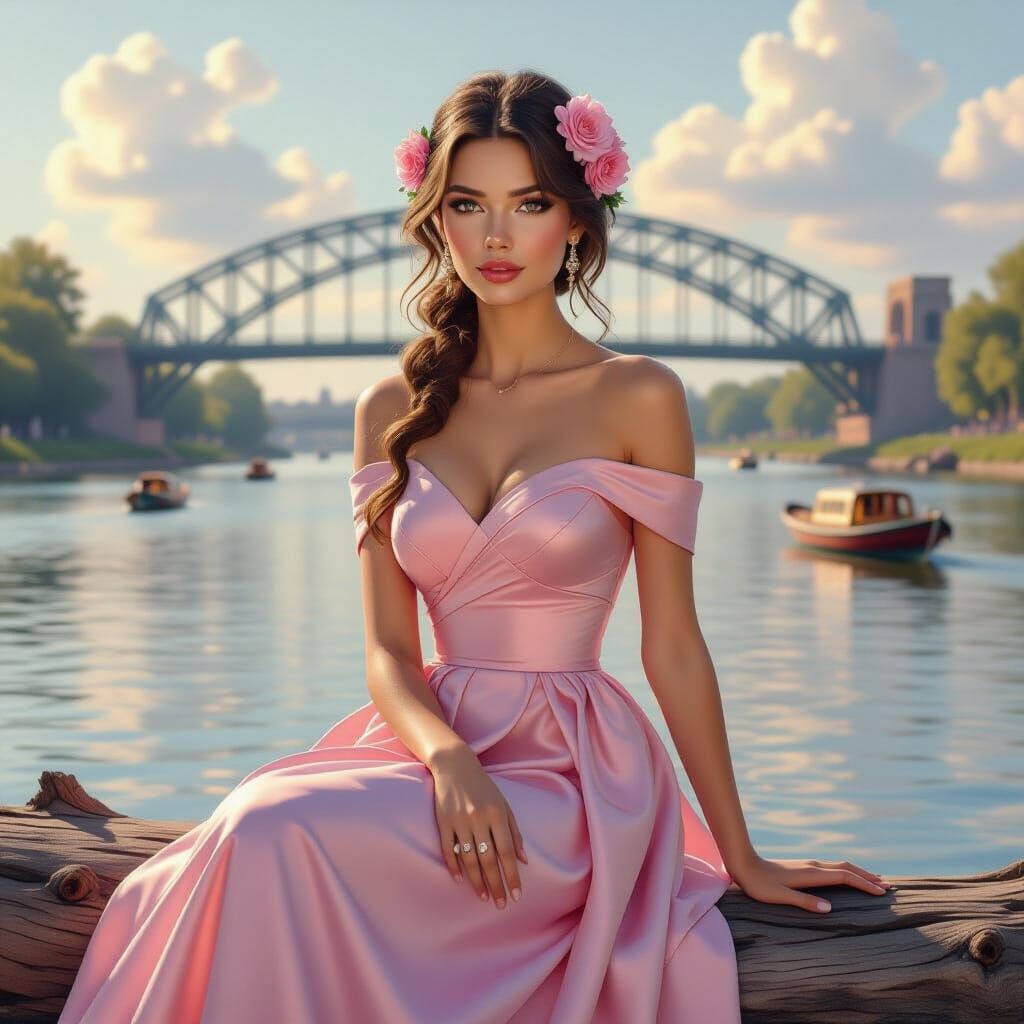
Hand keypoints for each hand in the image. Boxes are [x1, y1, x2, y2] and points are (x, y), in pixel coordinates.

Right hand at [428, 746, 528, 909]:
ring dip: (476, 881)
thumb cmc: (484, 787)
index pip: (506, 852)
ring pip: (468, 859)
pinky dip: (453, 867)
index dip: (512, 875)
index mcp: (497, 815)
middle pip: (488, 859)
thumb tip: (524, 860)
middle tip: (501, 904)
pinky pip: (448, 850)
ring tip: (484, 897)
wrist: (454, 765)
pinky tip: (460, 880)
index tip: (517, 895)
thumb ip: (514, 832)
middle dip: (496, 885)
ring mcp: (459, 821)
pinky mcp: (443, 821)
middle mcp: (478, 819)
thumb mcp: (504, 804)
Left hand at [728, 851, 893, 913]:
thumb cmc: (759, 884)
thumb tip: (830, 908)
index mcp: (811, 874)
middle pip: (847, 869)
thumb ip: (804, 902)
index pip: (845, 878)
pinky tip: (847, 877)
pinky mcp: (804, 867)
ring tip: (875, 880)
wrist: (743, 863)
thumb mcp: (780, 897)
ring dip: (859, 873)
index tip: (883, 892)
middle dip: (868, 877)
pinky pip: (833, 868)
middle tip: (889, 886)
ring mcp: (809, 865)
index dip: (865, 884)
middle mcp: (813, 866)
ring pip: (841, 867)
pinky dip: (847, 872)